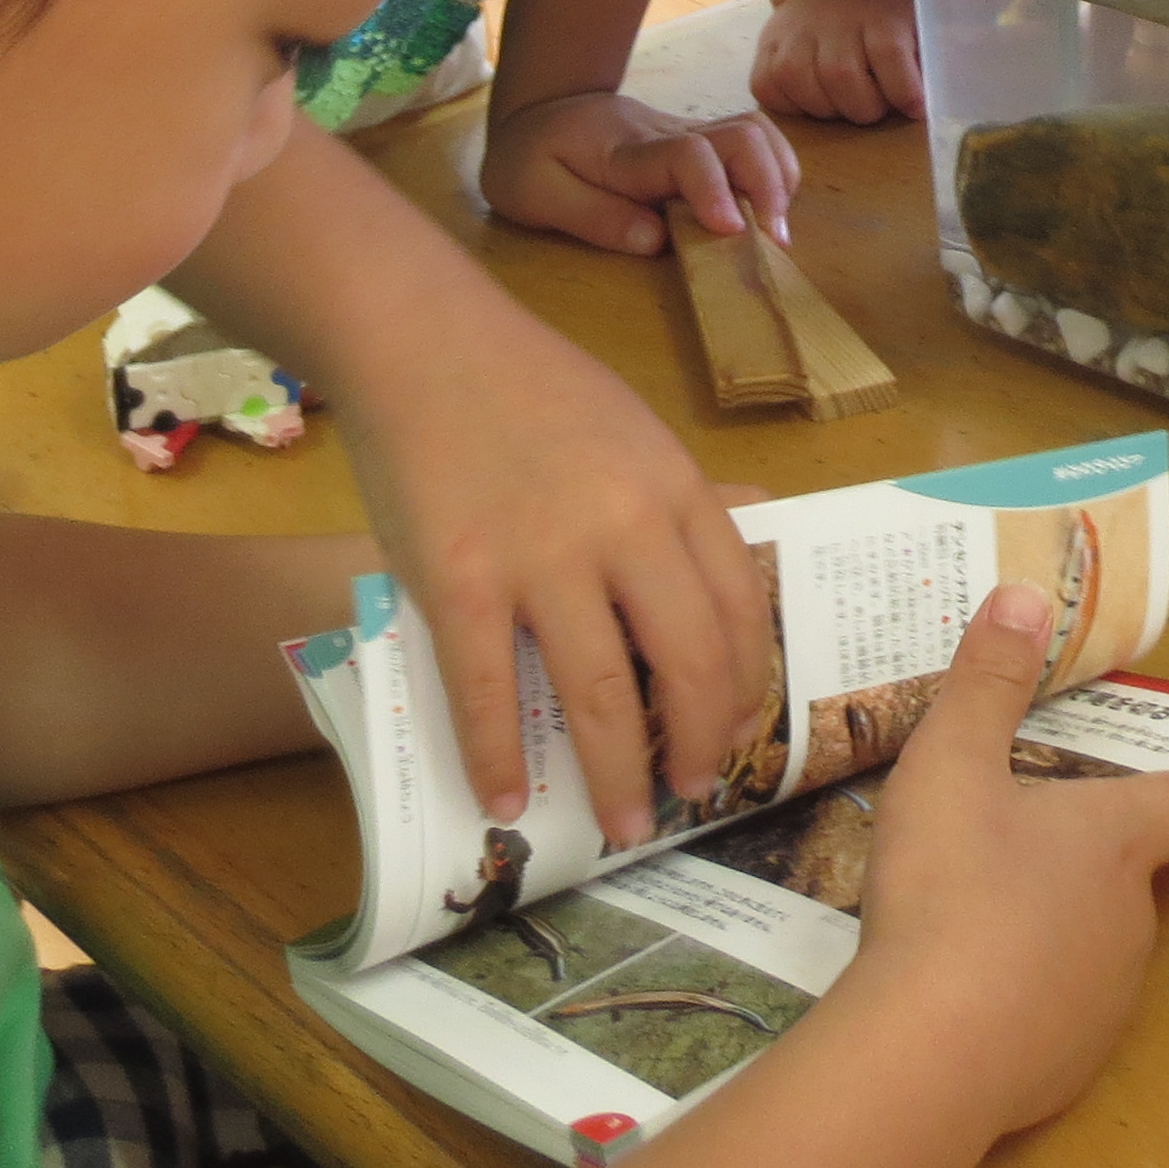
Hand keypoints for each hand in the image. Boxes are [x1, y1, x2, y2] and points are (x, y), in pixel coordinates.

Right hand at [329, 274, 774, 841]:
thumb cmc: (531, 388)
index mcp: (676, 490)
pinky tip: (506, 802)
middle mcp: (625, 529)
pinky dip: (498, 759)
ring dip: (618, 776)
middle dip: (700, 746)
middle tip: (695, 793)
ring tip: (625, 824)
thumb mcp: (638, 430)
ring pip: (602, 695)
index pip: (740, 610)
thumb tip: (746, 552)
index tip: (740, 733)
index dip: (746, 687)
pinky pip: (487, 693)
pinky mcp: (461, 583)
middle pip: (688, 666)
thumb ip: (686, 500)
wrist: (422, 343)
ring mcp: (541, 559)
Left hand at [480, 88, 797, 256]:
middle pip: (742, 135)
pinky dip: (773, 174)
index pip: (686, 154)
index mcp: (625, 152)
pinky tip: (765, 213)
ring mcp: (689, 133)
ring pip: (757, 133)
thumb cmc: (530, 158)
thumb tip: (656, 240)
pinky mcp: (700, 141)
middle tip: (772, 243)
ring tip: (774, 232)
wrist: (540, 108)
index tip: (731, 231)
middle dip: (769, 186)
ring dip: (778, 179)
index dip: (715, 189)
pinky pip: (753, 144)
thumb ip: (593, 217)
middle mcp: (668, 135)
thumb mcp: (533, 194)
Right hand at [751, 0, 922, 125]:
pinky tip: (812, 93)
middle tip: (872, 103)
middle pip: (844, 80)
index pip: (890, 57)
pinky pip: (772, 94)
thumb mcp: (916, 23)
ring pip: (807, 92)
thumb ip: (934, 57)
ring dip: (830, 110)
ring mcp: (793, 37)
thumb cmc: (880, 18)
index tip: (913, 107)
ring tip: (842, 98)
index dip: (904, 92)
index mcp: (879, 17)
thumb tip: (954, 93)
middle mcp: (833, 23)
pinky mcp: (765, 53)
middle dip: (865, 108)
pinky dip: (793, 106)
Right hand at [834, 580, 1168, 1141]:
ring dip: (1045, 935)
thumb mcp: (949, 768)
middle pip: (1125, 879)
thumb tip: (1025, 596)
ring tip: (968, 926)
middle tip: (1017, 853)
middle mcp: (1131, 919)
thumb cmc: (950, 891)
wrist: (930, 1052)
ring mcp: (1107, 1000)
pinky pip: (1050, 1017)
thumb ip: (985, 683)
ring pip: (1087, 949)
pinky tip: (961, 1001)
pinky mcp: (1069, 1067)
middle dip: (1085, 866)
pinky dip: (1019, 1003)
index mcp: (1116, 839)